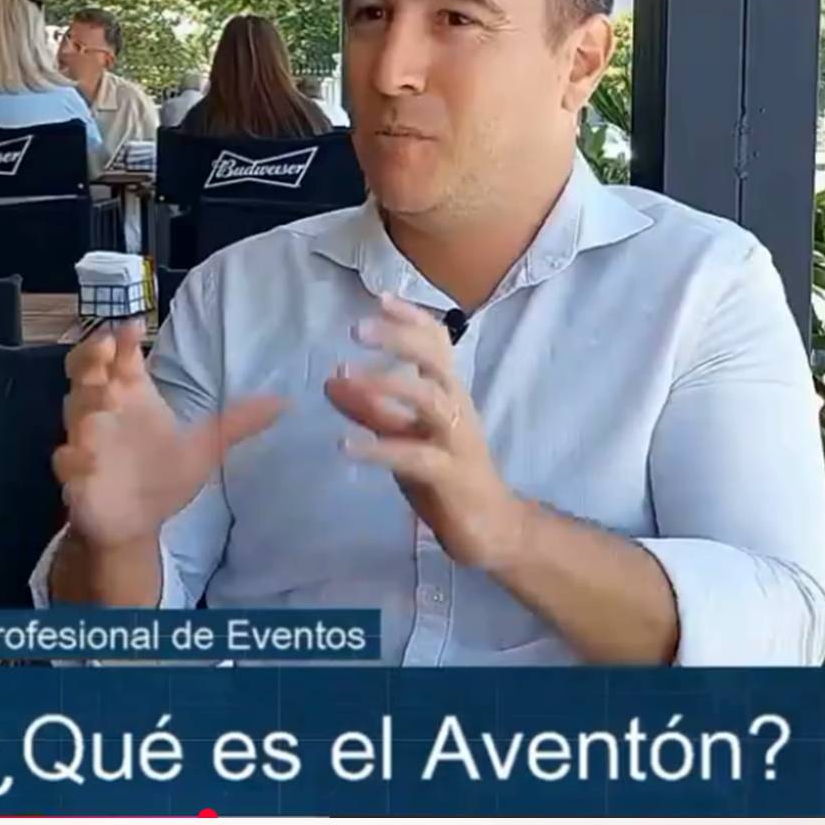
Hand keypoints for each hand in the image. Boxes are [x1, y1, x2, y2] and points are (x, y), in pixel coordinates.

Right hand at [52, 320, 282, 553]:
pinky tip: (84, 456)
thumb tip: (284, 402)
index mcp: (133, 395)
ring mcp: (87, 439)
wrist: (138, 521)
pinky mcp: (76, 473)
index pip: (123, 358)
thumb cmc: (164, 476)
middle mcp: (106, 410)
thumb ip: (238, 423)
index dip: (123, 341)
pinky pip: (68, 459)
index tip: (131, 328)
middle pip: (85, 370)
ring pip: (75, 409)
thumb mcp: (206, 448)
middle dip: (90, 356)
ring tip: (105, 393)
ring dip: (87, 400)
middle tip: (104, 346)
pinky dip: (74, 457)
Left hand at [323, 294, 529, 571]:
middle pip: (435, 359)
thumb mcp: (403, 436)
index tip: (379, 297)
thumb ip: (370, 409)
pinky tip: (345, 445)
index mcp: (448, 393)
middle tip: (357, 327)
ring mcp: (455, 441)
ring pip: (429, 398)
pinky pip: (414, 456)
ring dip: (385, 382)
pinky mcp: (449, 475)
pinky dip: (379, 447)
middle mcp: (456, 408)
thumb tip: (330, 380)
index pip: (436, 343)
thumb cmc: (447, 476)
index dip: (411, 318)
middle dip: (399, 336)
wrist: (494, 528)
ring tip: (342, 374)